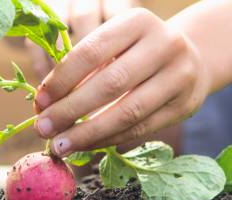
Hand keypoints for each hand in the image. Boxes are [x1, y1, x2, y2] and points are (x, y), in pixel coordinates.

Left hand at [34, 8, 210, 156]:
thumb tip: (43, 106)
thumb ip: (82, 70)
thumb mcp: (114, 47)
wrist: (193, 58)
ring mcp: (179, 76)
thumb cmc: (136, 54)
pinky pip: (140, 130)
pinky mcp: (184, 106)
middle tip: (43, 129)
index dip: (61, 80)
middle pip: (109, 84)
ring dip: (88, 133)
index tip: (39, 102)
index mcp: (137, 21)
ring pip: (127, 112)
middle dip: (70, 110)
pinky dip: (108, 140)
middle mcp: (164, 44)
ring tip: (60, 145)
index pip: (91, 52)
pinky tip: (86, 146)